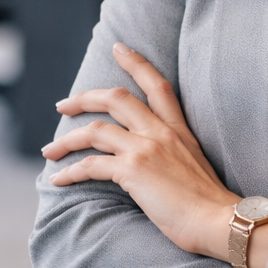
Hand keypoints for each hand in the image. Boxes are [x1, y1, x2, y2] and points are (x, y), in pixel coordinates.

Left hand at [43, 43, 255, 265]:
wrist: (218, 220)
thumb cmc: (208, 203)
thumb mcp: (195, 165)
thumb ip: (173, 153)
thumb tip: (153, 161)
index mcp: (178, 129)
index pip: (157, 85)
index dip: (136, 63)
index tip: (118, 48)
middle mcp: (161, 132)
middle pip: (115, 99)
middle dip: (83, 98)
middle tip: (63, 105)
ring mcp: (146, 148)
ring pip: (95, 131)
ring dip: (66, 140)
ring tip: (50, 150)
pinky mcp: (133, 170)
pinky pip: (90, 165)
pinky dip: (69, 172)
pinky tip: (58, 179)